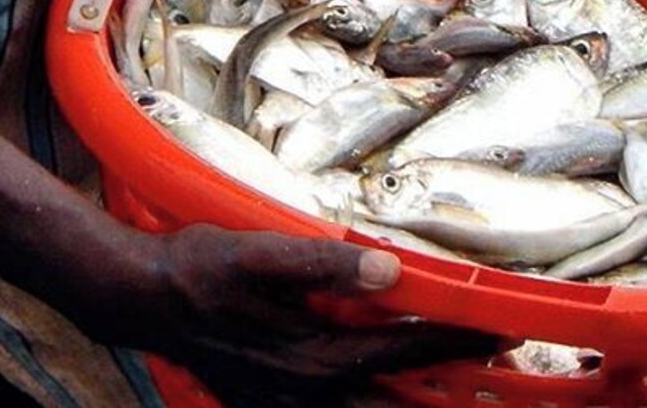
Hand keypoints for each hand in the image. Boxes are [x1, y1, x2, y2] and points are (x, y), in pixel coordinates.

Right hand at [92, 224, 498, 406]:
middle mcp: (308, 394)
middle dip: (448, 390)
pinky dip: (373, 406)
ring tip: (453, 388)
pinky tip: (384, 392)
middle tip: (494, 371)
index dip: (457, 340)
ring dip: (413, 403)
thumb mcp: (259, 254)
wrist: (145, 300)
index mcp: (315, 357)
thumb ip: (325, 263)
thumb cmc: (202, 270)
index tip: (501, 331)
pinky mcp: (272, 407)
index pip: (404, 349)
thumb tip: (388, 271)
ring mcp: (289, 407)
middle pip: (398, 403)